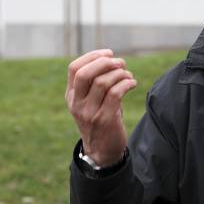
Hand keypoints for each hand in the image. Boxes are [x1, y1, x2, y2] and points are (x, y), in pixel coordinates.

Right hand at [65, 49, 136, 166]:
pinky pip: (116, 94)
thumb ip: (94, 83)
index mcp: (71, 96)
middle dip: (105, 63)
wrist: (102, 151)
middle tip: (120, 63)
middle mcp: (77, 103)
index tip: (109, 53)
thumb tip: (111, 59)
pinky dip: (126, 84)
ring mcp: (90, 112)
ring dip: (120, 73)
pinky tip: (132, 83)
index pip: (74, 68)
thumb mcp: (90, 101)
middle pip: (85, 73)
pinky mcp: (105, 119)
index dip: (92, 56)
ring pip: (102, 82)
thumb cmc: (101, 119)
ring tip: (128, 75)